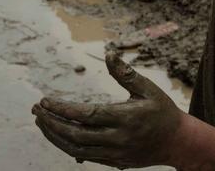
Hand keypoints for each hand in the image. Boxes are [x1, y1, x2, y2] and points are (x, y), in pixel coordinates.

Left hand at [32, 49, 182, 166]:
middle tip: (37, 110)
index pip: (85, 115)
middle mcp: (117, 139)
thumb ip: (126, 73)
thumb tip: (108, 53)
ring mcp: (114, 153)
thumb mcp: (148, 89)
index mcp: (125, 118)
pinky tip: (58, 134)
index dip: (62, 109)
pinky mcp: (113, 162)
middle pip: (75, 135)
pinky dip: (67, 146)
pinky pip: (84, 157)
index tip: (45, 100)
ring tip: (41, 122)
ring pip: (75, 149)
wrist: (178, 142)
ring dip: (54, 136)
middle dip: (51, 122)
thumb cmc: (163, 111)